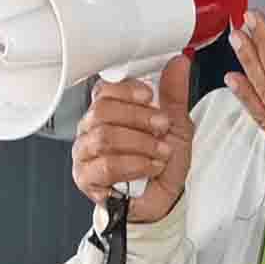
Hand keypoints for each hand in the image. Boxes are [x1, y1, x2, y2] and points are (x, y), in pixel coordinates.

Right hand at [67, 59, 194, 227]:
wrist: (164, 200)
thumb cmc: (163, 163)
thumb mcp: (176, 125)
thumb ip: (174, 94)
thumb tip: (179, 63)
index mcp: (108, 111)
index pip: (104, 90)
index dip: (126, 89)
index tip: (149, 96)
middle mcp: (91, 130)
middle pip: (102, 112)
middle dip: (138, 118)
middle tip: (161, 128)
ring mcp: (85, 154)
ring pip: (105, 138)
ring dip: (141, 144)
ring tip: (160, 153)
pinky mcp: (86, 179)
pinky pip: (105, 166)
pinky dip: (134, 165)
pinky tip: (149, 168)